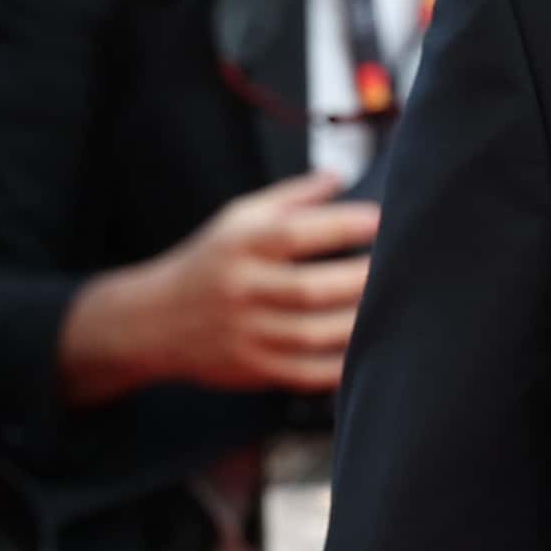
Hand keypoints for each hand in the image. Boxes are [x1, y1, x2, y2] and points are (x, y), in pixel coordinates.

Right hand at [68, 169, 377, 399]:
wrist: (152, 320)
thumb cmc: (209, 261)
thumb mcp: (236, 218)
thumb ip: (291, 198)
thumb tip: (341, 176)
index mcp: (239, 245)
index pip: (294, 234)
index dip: (341, 226)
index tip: (380, 219)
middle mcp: (241, 290)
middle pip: (309, 290)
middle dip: (359, 280)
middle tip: (398, 268)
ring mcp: (246, 334)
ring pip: (312, 336)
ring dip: (357, 323)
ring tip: (391, 308)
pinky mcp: (252, 369)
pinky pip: (304, 373)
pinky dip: (339, 366)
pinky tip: (365, 348)